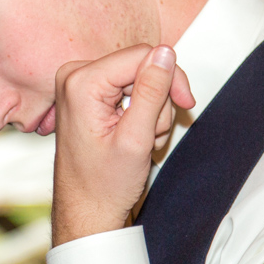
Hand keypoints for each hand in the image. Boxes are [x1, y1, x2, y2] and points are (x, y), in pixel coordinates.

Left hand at [52, 44, 194, 245]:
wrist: (86, 210)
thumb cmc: (103, 185)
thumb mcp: (135, 138)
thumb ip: (151, 91)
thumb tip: (166, 53)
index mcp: (81, 82)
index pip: (143, 55)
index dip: (171, 77)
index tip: (187, 103)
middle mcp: (76, 76)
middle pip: (142, 67)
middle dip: (157, 102)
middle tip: (150, 136)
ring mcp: (82, 85)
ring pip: (141, 80)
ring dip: (151, 113)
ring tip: (140, 142)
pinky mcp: (91, 95)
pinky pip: (130, 91)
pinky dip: (141, 116)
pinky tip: (134, 139)